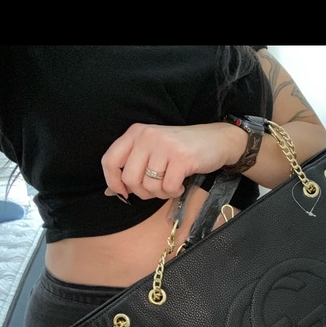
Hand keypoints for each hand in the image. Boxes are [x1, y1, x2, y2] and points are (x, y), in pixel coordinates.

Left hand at [101, 122, 246, 200]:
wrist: (216, 140)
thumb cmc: (181, 149)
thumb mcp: (152, 152)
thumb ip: (131, 168)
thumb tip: (110, 192)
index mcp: (135, 133)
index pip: (109, 161)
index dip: (113, 182)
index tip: (123, 193)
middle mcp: (147, 136)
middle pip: (130, 178)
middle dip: (142, 192)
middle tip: (156, 189)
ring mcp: (164, 146)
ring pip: (149, 186)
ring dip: (160, 193)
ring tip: (170, 184)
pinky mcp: (181, 158)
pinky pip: (168, 187)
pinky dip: (173, 192)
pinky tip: (180, 185)